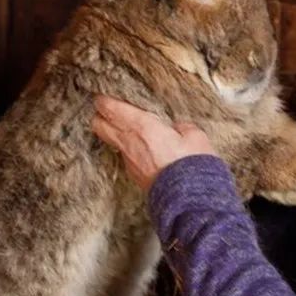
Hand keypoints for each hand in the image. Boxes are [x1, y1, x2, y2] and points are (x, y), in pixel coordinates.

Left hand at [91, 95, 215, 191]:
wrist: (188, 198)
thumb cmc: (192, 165)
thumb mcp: (195, 137)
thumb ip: (183, 127)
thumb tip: (177, 127)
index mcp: (143, 126)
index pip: (112, 109)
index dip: (104, 100)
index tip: (102, 96)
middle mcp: (130, 142)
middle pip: (99, 125)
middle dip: (100, 116)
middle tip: (106, 110)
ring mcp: (129, 161)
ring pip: (111, 141)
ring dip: (114, 133)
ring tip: (123, 128)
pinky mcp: (134, 175)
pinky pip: (125, 156)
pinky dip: (128, 149)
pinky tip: (140, 148)